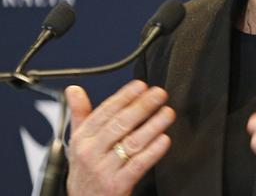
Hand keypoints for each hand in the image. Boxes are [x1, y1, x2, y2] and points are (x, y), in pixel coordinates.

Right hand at [65, 80, 174, 195]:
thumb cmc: (86, 169)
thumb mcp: (78, 142)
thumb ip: (80, 114)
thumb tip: (74, 89)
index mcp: (82, 138)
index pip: (104, 112)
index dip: (124, 96)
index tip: (141, 85)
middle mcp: (90, 152)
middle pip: (120, 124)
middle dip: (142, 106)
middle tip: (159, 94)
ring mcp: (103, 169)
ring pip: (131, 143)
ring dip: (152, 126)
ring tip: (167, 113)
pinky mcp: (116, 185)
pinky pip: (138, 165)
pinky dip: (152, 151)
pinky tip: (164, 140)